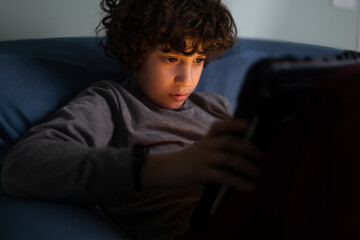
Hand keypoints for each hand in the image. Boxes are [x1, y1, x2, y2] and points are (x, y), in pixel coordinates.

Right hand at [141, 119, 262, 190]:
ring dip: (246, 166)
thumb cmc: (187, 162)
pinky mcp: (200, 172)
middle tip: (261, 155)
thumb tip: (242, 158)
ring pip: (228, 158)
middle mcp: (205, 146)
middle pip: (228, 141)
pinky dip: (238, 181)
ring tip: (258, 173)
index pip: (219, 127)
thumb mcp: (200, 151)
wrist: (165, 170)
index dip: (233, 124)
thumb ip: (216, 151)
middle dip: (247, 147)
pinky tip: (249, 187)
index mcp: (206, 140)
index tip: (246, 124)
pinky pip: (223, 176)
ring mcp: (202, 158)